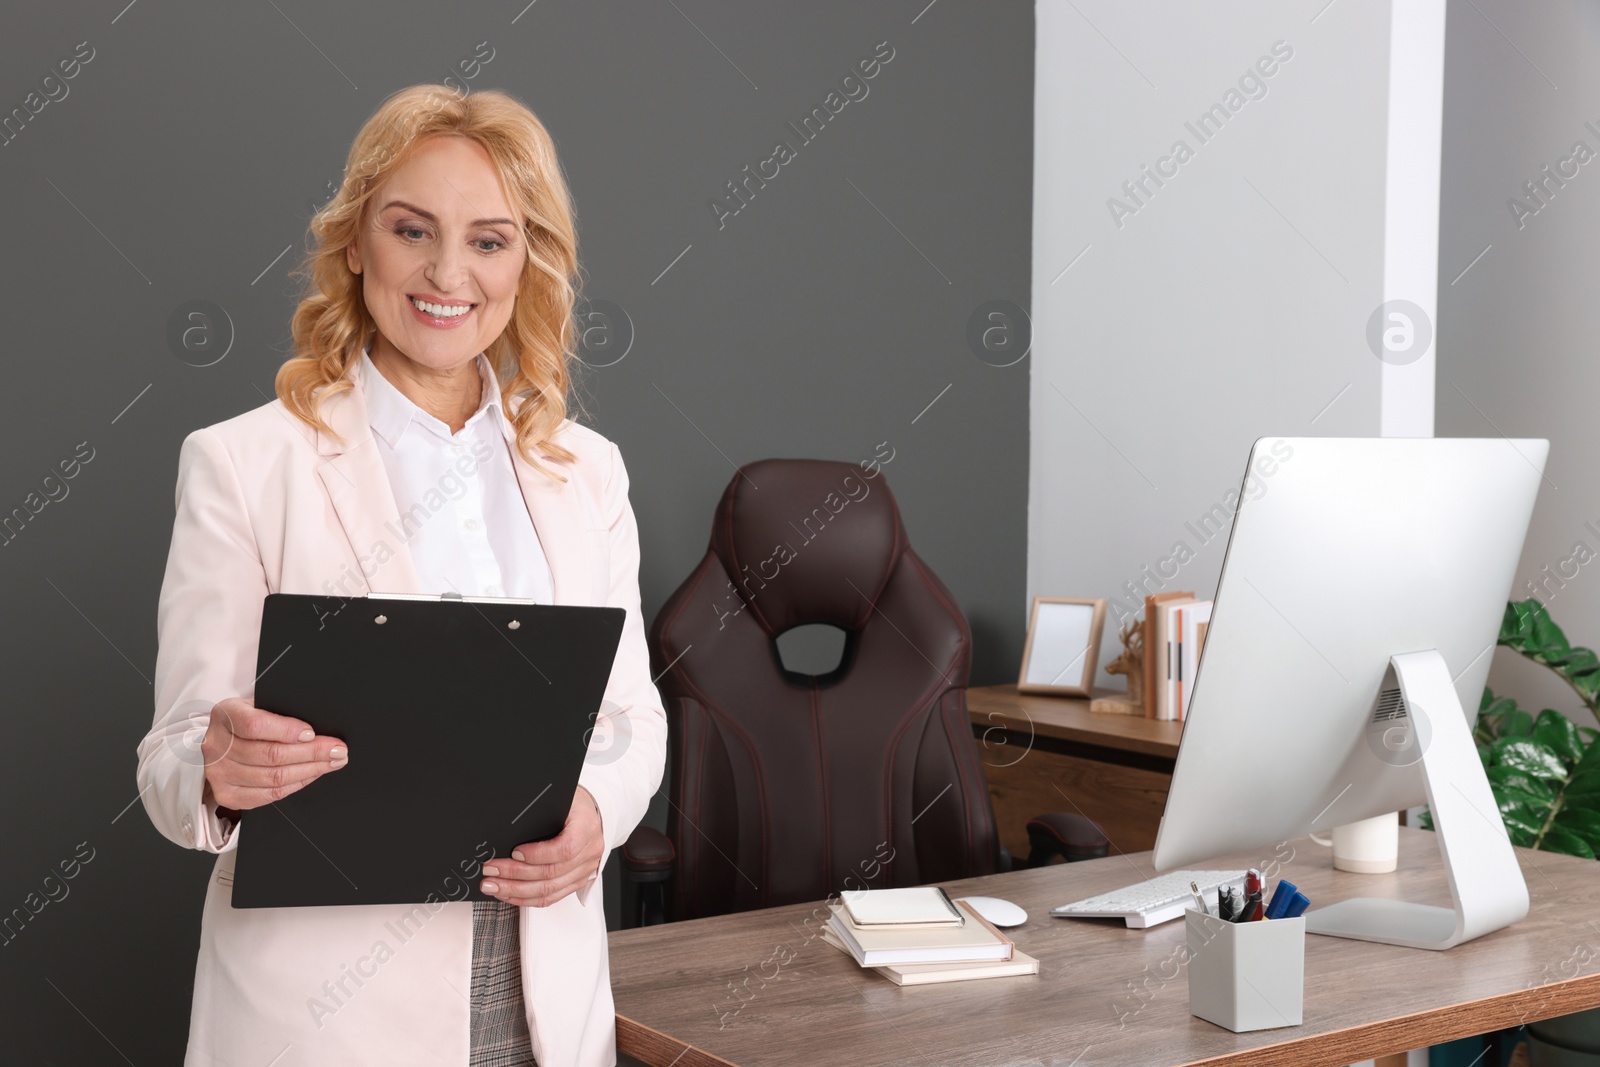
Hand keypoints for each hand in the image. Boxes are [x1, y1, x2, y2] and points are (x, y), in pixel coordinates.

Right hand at [200, 697, 348, 811]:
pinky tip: (311, 775)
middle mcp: (217, 746)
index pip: (255, 725)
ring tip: (332, 762)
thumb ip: (277, 713)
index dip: (287, 730)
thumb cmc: (244, 722)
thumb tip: (316, 726)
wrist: (219, 745)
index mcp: (225, 716)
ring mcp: (219, 773)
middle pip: (270, 754)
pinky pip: (269, 794)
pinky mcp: (228, 795)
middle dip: (312, 753)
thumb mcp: (255, 706)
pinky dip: (296, 785)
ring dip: (310, 770)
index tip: (313, 733)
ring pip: (273, 777)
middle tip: (337, 750)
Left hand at [480, 786, 604, 907]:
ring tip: (494, 886)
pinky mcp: (576, 882)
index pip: (565, 848)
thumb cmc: (572, 805)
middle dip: (515, 874)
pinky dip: (526, 899)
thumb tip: (507, 827)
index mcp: (586, 828)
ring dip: (516, 890)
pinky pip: (550, 898)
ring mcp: (584, 870)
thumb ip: (539, 812)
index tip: (514, 852)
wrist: (589, 814)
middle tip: (491, 870)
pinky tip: (508, 894)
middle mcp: (589, 852)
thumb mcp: (559, 799)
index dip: (538, 854)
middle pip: (551, 873)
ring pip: (548, 890)